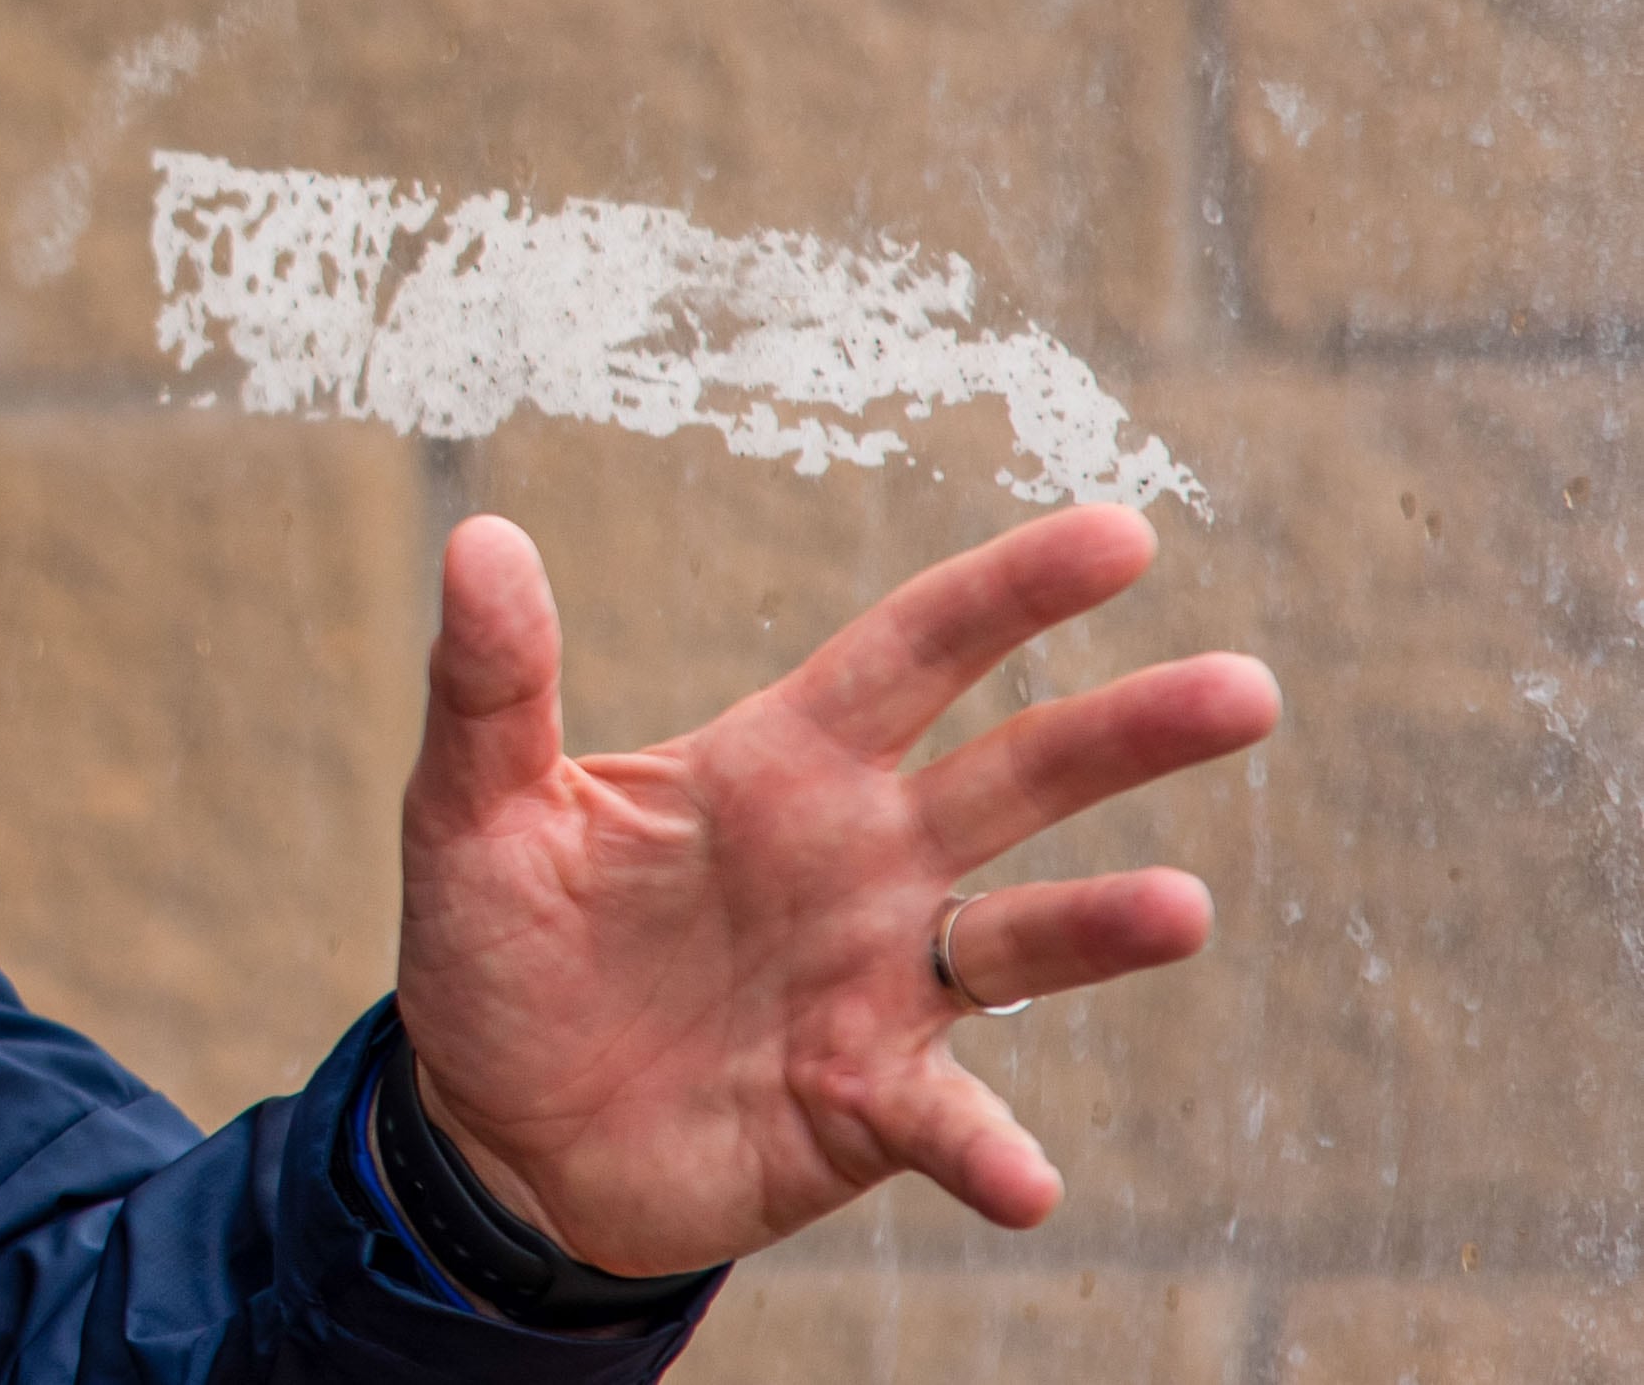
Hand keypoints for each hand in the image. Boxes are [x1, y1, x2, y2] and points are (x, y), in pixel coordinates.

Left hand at [391, 502, 1280, 1278]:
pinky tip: (1029, 1181)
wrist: (492, 1126)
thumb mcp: (471, 807)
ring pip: (1020, 940)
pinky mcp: (864, 1106)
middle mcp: (861, 860)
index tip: (1124, 536)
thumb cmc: (498, 947)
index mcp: (780, 764)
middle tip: (1246, 690)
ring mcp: (878, 985)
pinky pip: (949, 1125)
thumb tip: (482, 538)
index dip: (1012, 592)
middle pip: (1014, 774)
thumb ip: (488, 682)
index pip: (916, 652)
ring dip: (1104, 927)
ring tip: (1184, 908)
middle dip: (1127, 730)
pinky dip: (991, 1150)